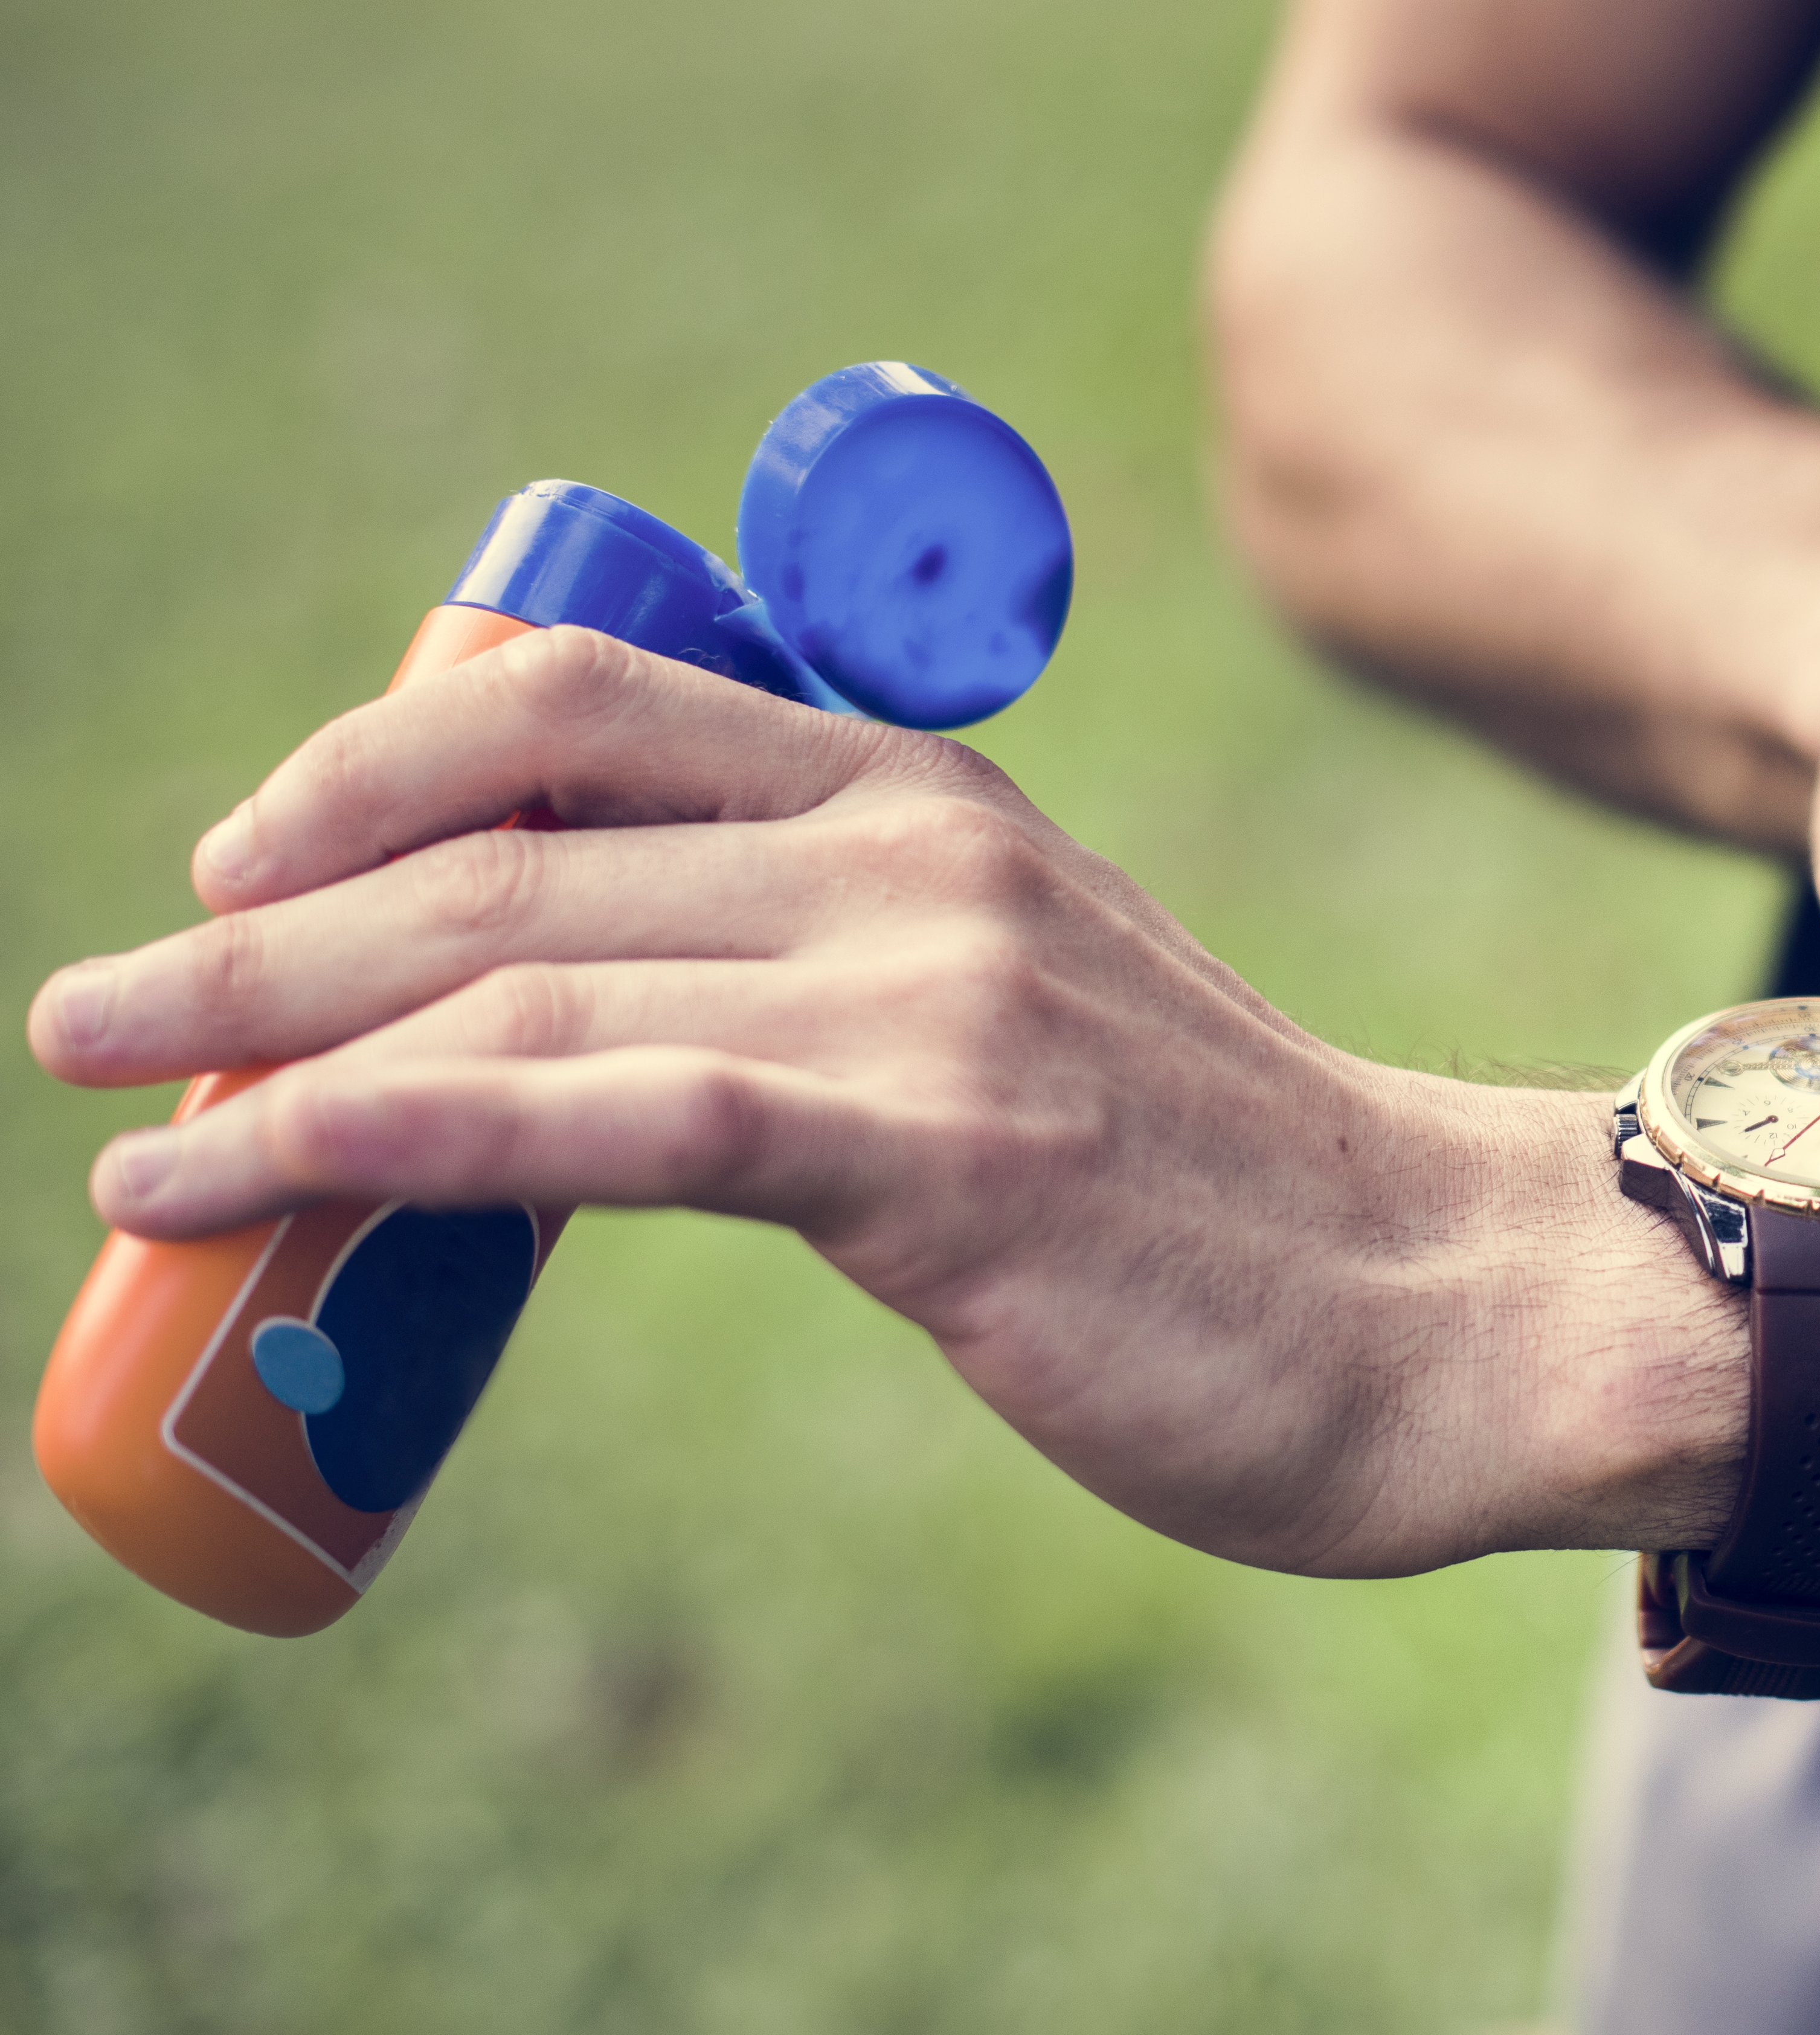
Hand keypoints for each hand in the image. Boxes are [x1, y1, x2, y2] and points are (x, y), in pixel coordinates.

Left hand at [26, 630, 1739, 1576]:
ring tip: (113, 1118)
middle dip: (262, 927)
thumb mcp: (1035, 1022)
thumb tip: (634, 1056)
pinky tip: (244, 1171)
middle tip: (92, 1005)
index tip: (245, 854)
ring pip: (519, 974)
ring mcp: (926, 998)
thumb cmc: (1237, 1200)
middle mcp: (915, 861)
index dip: (375, 764)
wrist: (1455, 1306)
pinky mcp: (934, 1150)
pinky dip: (385, 1132)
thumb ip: (853, 988)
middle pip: (508, 849)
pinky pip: (599, 1113)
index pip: (589, 714)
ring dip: (271, 1042)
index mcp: (933, 807)